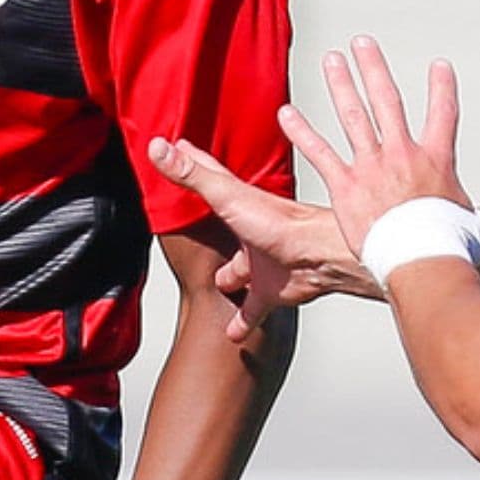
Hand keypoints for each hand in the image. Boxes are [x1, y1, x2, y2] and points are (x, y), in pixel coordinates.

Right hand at [149, 138, 380, 336]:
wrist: (320, 258)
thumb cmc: (282, 225)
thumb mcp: (226, 196)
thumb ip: (191, 175)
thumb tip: (159, 147)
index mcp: (238, 203)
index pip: (209, 175)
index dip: (192, 160)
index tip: (177, 147)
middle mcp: (250, 230)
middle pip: (225, 228)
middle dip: (213, 226)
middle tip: (196, 223)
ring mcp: (261, 260)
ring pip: (241, 270)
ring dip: (230, 277)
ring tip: (217, 285)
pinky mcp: (272, 289)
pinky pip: (253, 308)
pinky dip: (242, 321)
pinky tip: (232, 332)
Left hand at [279, 36, 470, 256]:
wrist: (420, 260)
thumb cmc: (449, 247)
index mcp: (436, 161)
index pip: (443, 114)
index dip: (442, 88)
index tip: (439, 65)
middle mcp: (402, 155)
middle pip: (388, 100)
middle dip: (374, 68)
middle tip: (362, 43)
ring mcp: (372, 167)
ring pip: (353, 115)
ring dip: (341, 85)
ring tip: (331, 60)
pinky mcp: (345, 186)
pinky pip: (319, 153)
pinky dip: (301, 132)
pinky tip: (286, 113)